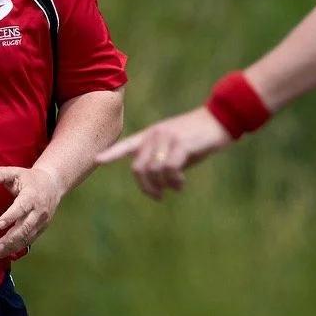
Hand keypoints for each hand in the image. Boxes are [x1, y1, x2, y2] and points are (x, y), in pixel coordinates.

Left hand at [0, 164, 67, 259]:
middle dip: (11, 238)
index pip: (21, 207)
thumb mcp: (15, 172)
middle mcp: (38, 210)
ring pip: (27, 237)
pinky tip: (5, 252)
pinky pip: (29, 240)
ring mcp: (41, 221)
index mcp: (31, 195)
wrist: (53, 184)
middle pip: (25, 227)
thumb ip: (0, 174)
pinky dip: (18, 247)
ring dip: (12, 246)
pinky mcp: (41, 228)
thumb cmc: (29, 179)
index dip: (11, 216)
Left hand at [94, 107, 233, 198]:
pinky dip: (174, 181)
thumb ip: (162, 160)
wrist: (220, 120)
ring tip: (177, 186)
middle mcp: (155, 135)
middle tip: (158, 196)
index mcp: (151, 134)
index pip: (127, 145)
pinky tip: (181, 182)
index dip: (111, 154)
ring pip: (154, 171)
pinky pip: (169, 169)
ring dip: (164, 185)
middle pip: (138, 168)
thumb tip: (158, 184)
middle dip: (146, 187)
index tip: (96, 160)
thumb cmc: (198, 138)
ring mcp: (167, 138)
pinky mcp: (180, 144)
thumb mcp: (176, 148)